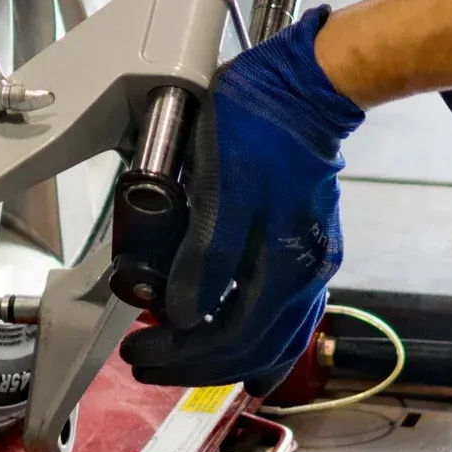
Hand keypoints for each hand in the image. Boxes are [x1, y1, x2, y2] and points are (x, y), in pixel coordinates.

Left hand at [119, 6, 364, 395]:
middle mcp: (306, 275)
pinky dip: (259, 337)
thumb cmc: (260, 128)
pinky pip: (287, 315)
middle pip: (252, 349)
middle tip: (147, 360)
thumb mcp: (219, 186)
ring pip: (273, 338)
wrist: (305, 87)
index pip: (230, 339)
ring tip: (184, 358)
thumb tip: (184, 314)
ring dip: (224, 356)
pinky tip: (243, 343)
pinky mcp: (309, 245)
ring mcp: (312, 262)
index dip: (180, 354)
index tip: (139, 350)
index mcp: (286, 267)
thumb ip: (206, 256)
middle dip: (194, 364)